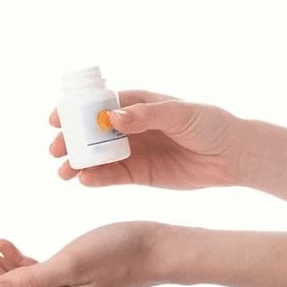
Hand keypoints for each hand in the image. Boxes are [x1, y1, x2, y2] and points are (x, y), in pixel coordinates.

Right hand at [51, 90, 242, 188]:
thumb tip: (113, 118)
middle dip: (70, 141)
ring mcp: (132, 151)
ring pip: (97, 157)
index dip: (75, 112)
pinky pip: (112, 176)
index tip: (56, 118)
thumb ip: (146, 115)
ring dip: (78, 163)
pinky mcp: (138, 173)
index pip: (98, 106)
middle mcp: (130, 128)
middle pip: (90, 134)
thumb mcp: (180, 114)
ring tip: (63, 173)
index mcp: (137, 105)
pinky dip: (96, 179)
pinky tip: (84, 181)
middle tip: (55, 150)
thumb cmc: (210, 125)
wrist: (231, 157)